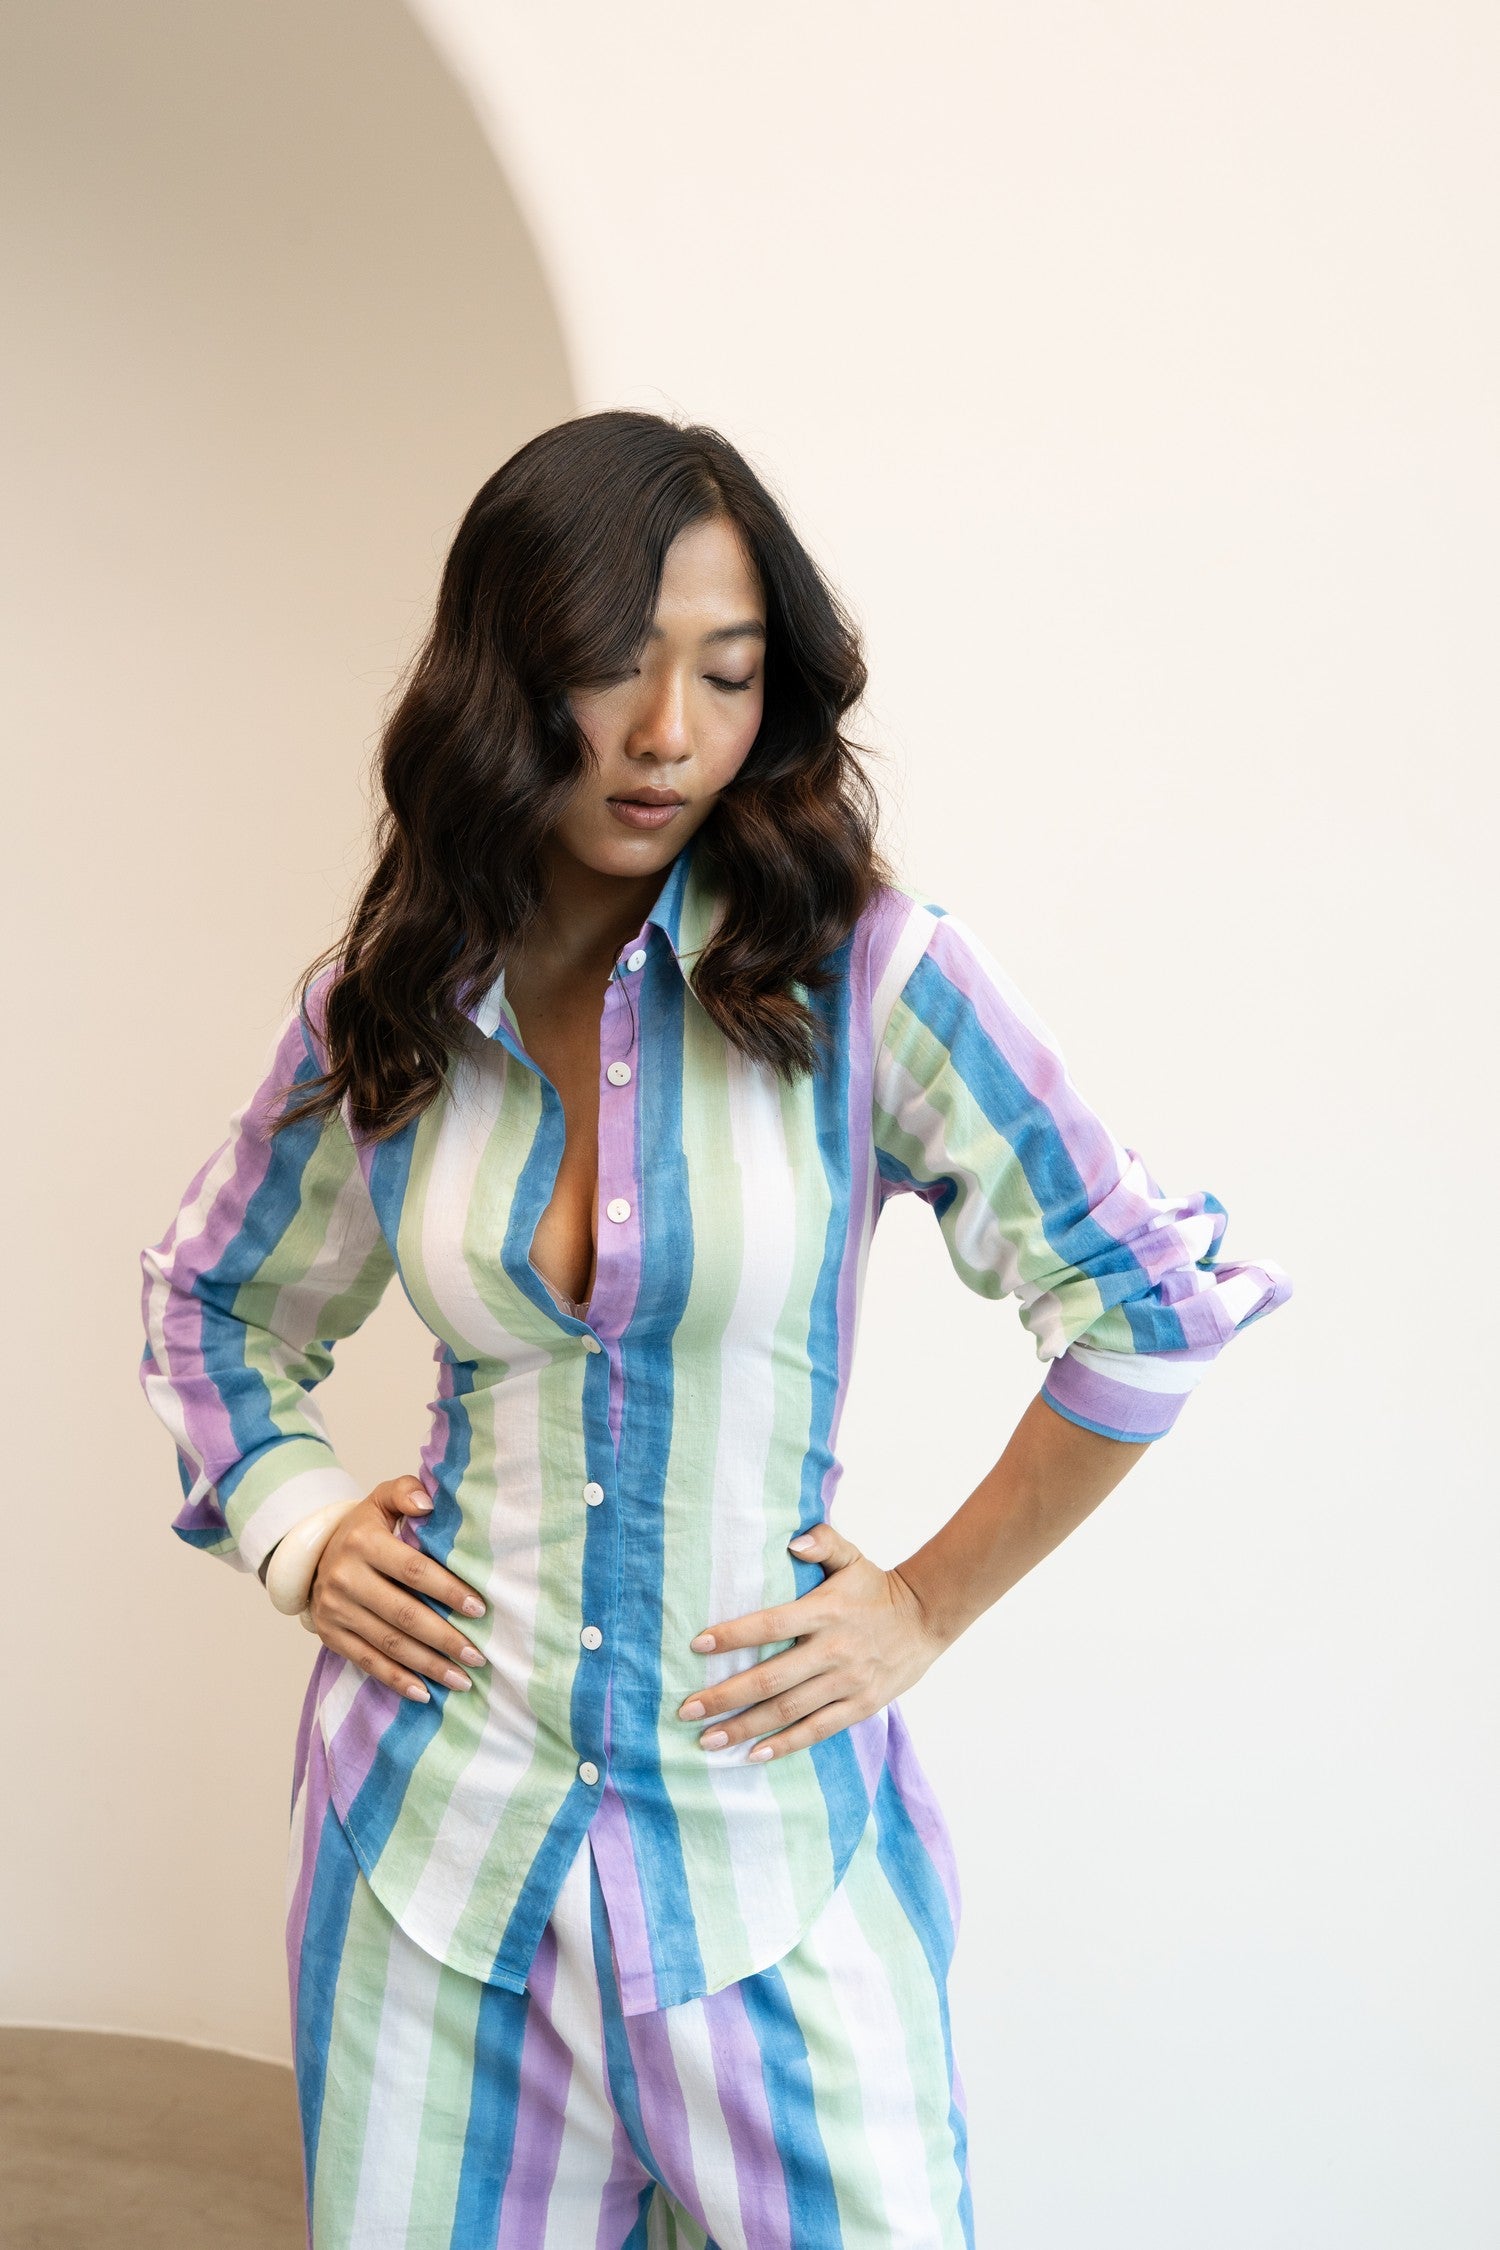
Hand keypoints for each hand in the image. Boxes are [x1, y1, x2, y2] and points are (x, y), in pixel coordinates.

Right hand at [305, 1474, 487, 1704]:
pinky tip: (426, 1693)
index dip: (448, 1590)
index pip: (413, 1571)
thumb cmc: (366, 1529)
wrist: (314, 1556)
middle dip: (445, 1638)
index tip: (480, 1609)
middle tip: (479, 1654)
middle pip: (404, 1614)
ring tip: (464, 1679)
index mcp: (363, 1542)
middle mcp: (344, 1578)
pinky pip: (368, 1662)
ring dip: (429, 1666)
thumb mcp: (380, 1500)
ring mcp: (335, 1611)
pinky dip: (397, 1680)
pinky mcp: (331, 1636)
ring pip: (389, 1644)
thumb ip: (405, 1493)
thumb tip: (428, 1504)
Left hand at [674, 1519, 948, 1761]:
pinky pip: (818, 1730)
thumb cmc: (876, 1588)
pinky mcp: (861, 1706)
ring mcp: (848, 1682)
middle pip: (772, 1678)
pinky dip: (785, 1744)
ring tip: (708, 1740)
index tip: (697, 1646)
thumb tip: (793, 1541)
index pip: (771, 1625)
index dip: (733, 1636)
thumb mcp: (853, 1557)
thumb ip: (823, 1541)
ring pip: (788, 1711)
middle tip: (687, 1710)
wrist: (928, 1618)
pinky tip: (753, 1754)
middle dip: (726, 1696)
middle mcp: (834, 1650)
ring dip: (745, 1727)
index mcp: (826, 1612)